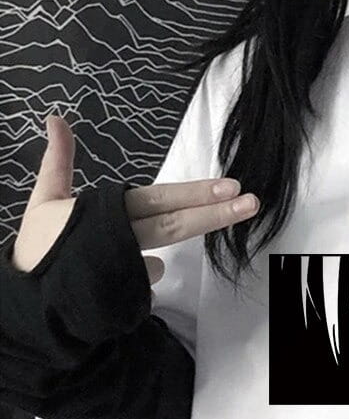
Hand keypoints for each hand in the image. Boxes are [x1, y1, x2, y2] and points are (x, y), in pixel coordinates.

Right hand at [11, 114, 259, 275]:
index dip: (195, 193)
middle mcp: (121, 240)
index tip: (231, 187)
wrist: (28, 300)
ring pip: (156, 264)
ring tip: (110, 268)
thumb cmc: (41, 246)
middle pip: (176, 225)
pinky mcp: (128, 299)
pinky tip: (109, 288)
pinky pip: (143, 290)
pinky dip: (131, 286)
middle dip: (215, 214)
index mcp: (105, 212)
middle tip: (250, 203)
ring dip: (144, 266)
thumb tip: (55, 118)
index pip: (160, 199)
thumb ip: (58, 161)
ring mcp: (127, 271)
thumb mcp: (46, 199)